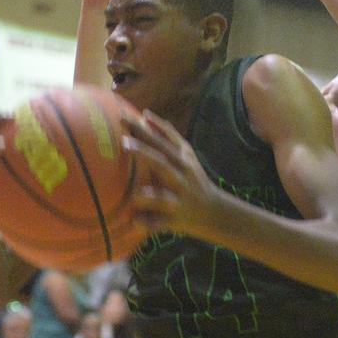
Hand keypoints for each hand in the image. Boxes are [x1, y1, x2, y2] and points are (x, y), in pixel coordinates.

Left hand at [121, 110, 221, 236]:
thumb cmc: (193, 179)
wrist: (214, 212)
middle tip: (123, 142)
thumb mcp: (186, 154)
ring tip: (135, 193)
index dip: (144, 129)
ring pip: (163, 197)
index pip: (162, 140)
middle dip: (144, 153)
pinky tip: (135, 222)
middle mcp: (181, 178)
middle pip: (162, 163)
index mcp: (182, 160)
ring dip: (149, 194)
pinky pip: (161, 223)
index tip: (123, 117)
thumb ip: (167, 134)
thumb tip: (145, 114)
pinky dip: (149, 223)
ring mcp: (179, 200)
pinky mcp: (175, 220)